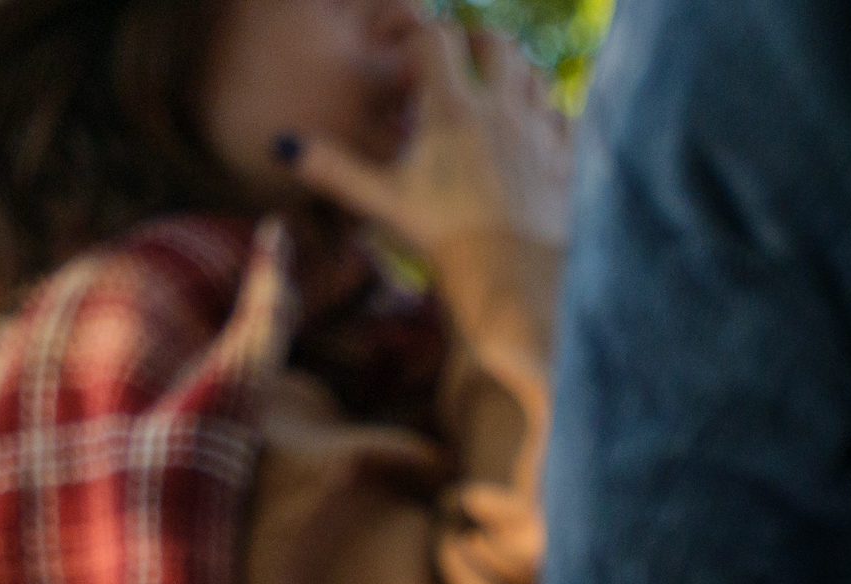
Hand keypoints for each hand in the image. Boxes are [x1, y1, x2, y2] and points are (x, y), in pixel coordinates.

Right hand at [280, 18, 570, 276]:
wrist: (511, 279)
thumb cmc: (442, 240)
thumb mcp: (381, 202)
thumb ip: (333, 169)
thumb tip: (282, 146)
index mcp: (454, 109)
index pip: (436, 37)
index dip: (417, 36)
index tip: (405, 58)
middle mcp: (502, 109)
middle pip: (496, 43)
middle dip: (475, 44)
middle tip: (460, 64)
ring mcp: (540, 132)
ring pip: (535, 75)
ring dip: (514, 76)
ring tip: (495, 97)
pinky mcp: (567, 159)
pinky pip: (564, 117)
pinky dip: (547, 115)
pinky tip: (532, 135)